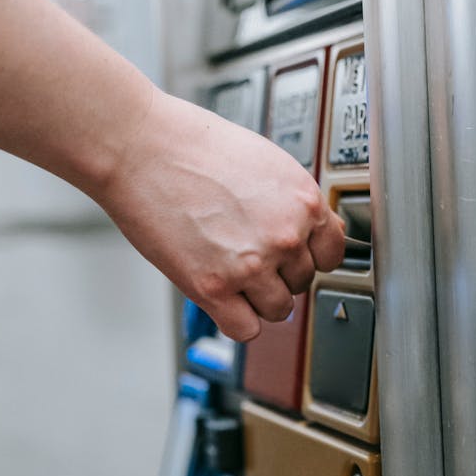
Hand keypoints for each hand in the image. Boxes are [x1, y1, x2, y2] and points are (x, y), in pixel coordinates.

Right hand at [98, 87, 344, 340]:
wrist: (141, 148)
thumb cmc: (194, 146)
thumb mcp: (267, 163)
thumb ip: (293, 202)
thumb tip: (309, 230)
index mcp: (304, 201)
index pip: (333, 253)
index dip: (311, 255)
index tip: (296, 256)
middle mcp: (285, 236)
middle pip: (302, 281)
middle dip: (278, 272)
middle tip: (247, 252)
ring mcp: (251, 265)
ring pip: (278, 310)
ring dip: (257, 298)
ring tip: (231, 271)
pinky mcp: (214, 288)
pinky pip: (246, 329)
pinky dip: (235, 319)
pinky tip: (221, 296)